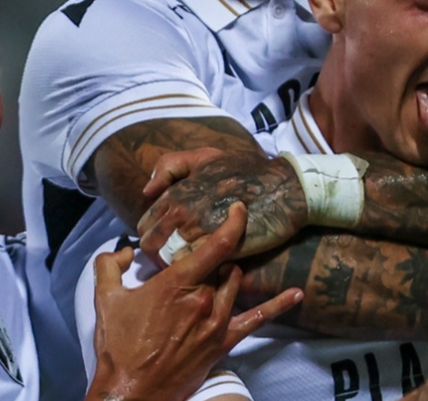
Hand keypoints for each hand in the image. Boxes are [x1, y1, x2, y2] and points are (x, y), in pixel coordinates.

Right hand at [88, 202, 302, 400]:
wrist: (132, 392)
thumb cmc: (119, 347)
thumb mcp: (105, 299)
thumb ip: (109, 265)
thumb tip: (123, 250)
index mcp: (177, 284)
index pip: (215, 246)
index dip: (233, 223)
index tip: (240, 208)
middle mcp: (203, 300)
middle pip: (224, 264)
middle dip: (218, 254)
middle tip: (209, 249)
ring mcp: (216, 322)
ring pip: (237, 284)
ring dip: (233, 272)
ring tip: (227, 264)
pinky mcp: (223, 343)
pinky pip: (257, 319)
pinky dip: (278, 305)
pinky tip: (296, 294)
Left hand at [138, 149, 307, 262]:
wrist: (282, 188)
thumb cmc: (245, 169)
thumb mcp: (204, 156)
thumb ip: (170, 166)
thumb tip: (148, 190)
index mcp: (175, 193)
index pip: (145, 225)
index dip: (152, 235)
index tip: (164, 241)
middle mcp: (181, 213)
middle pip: (151, 247)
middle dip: (157, 254)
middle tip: (172, 259)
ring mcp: (199, 232)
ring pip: (167, 260)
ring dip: (173, 266)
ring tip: (186, 267)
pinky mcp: (218, 250)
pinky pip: (193, 267)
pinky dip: (194, 270)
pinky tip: (204, 268)